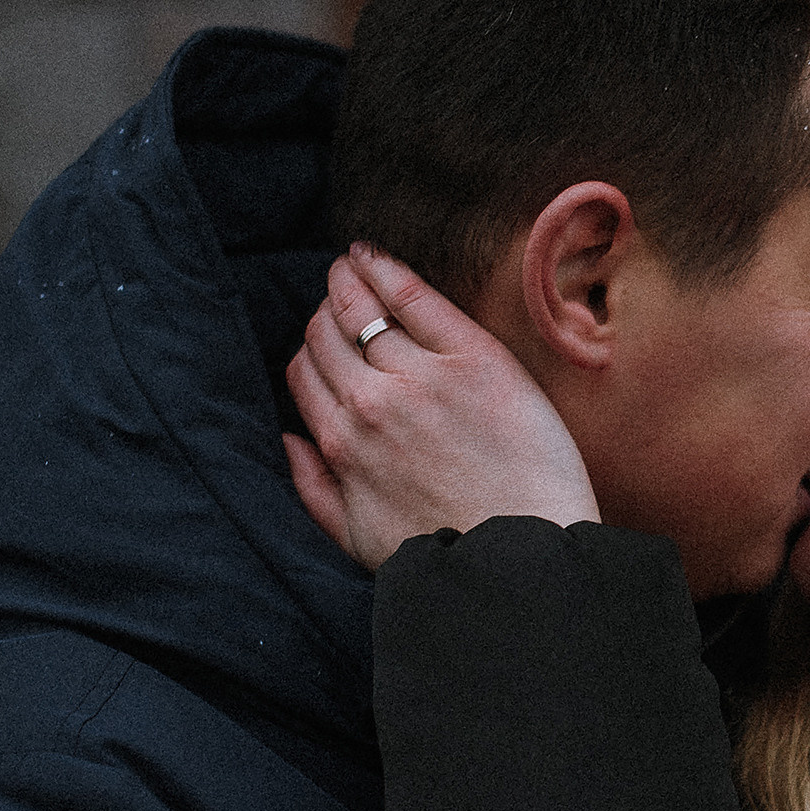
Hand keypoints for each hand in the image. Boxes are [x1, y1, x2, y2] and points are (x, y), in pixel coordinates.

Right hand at [283, 245, 596, 569]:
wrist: (522, 554)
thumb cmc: (446, 550)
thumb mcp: (357, 537)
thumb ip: (313, 488)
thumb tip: (287, 441)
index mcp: (340, 444)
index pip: (305, 373)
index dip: (311, 351)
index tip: (323, 339)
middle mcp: (370, 402)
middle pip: (327, 334)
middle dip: (325, 309)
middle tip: (335, 286)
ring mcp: (421, 376)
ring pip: (362, 309)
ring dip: (348, 280)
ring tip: (350, 264)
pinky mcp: (474, 359)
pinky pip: (415, 297)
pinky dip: (385, 270)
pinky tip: (373, 256)